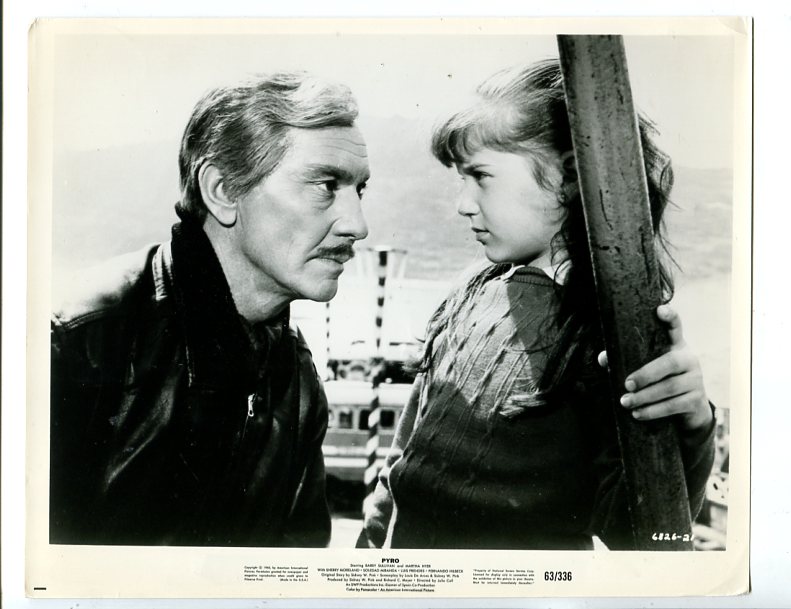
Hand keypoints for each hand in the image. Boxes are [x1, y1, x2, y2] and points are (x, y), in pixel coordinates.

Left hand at [597, 304, 711, 431]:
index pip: (676, 328)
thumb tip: (604, 359)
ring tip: (625, 402)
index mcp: (676, 346)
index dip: (670, 318)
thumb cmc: (661, 381)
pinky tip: (638, 414)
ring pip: (669, 388)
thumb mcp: (648, 368)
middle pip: (670, 363)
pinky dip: (653, 411)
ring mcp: (696, 380)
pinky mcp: (696, 400)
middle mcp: (689, 360)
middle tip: (626, 384)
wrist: (690, 409)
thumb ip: (627, 360)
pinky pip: (673, 405)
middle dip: (646, 374)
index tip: (659, 309)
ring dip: (645, 397)